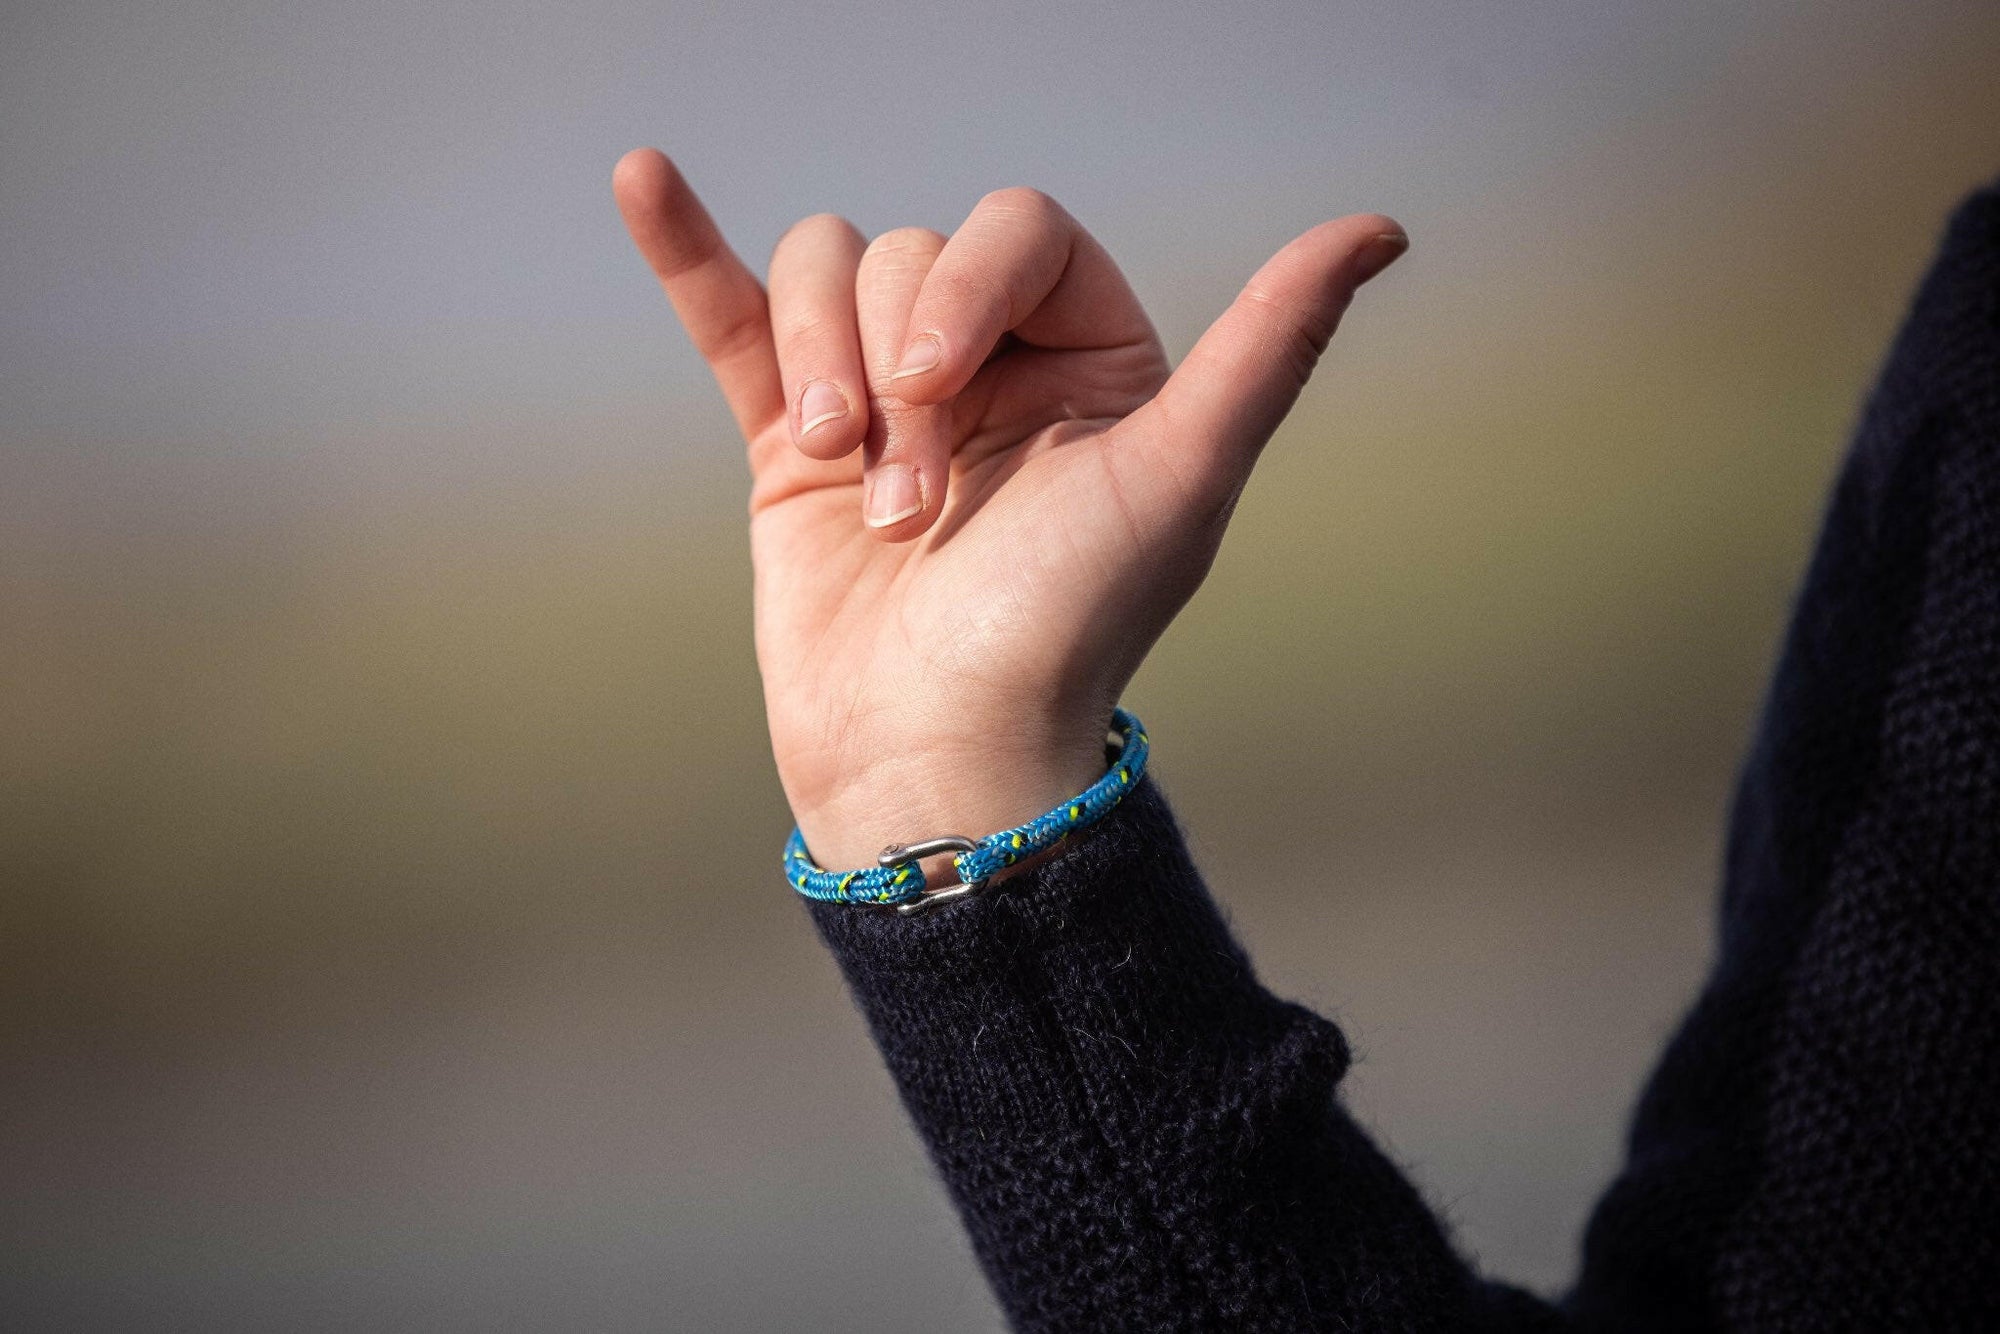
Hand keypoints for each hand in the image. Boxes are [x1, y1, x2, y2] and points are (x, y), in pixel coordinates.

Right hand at [614, 149, 1405, 870]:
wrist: (936, 760)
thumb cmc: (1064, 630)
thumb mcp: (1177, 476)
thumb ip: (1268, 348)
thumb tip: (1381, 227)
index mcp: (1093, 358)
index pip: (1014, 231)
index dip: (967, 291)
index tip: (941, 394)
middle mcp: (995, 367)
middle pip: (909, 257)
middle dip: (898, 366)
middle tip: (916, 498)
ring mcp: (884, 398)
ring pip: (825, 273)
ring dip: (820, 363)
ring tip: (844, 476)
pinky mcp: (790, 443)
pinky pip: (732, 319)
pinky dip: (685, 253)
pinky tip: (641, 178)